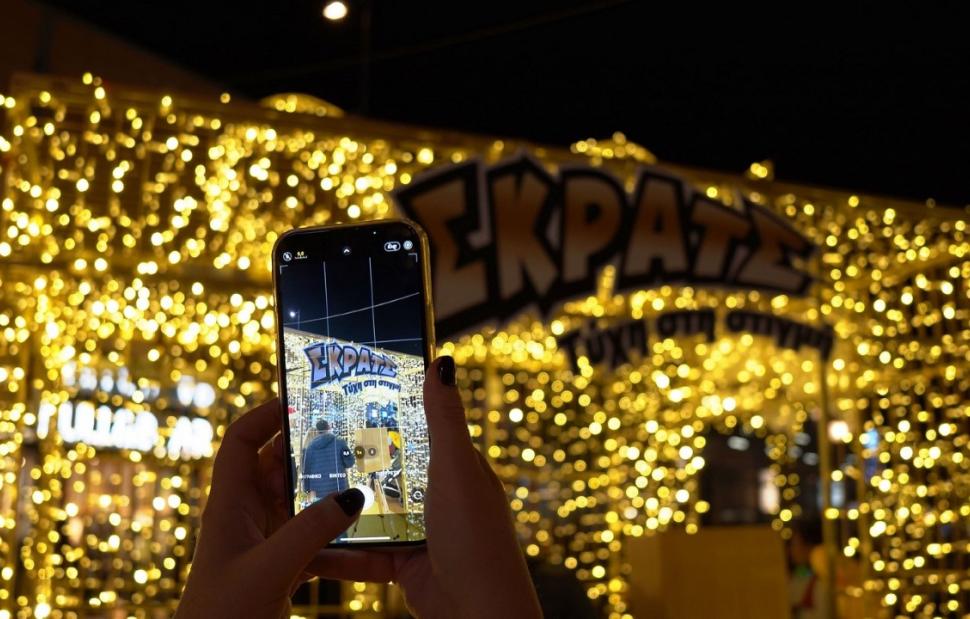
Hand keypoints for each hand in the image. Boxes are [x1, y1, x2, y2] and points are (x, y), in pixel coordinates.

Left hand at [175, 399, 365, 618]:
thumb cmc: (221, 616)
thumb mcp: (269, 568)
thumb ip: (310, 531)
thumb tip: (352, 497)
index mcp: (230, 505)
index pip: (242, 442)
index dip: (266, 415)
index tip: (303, 400)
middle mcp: (248, 518)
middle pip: (283, 469)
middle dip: (317, 455)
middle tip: (356, 438)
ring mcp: (266, 544)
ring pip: (307, 510)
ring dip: (338, 504)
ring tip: (376, 489)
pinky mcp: (283, 570)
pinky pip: (320, 548)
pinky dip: (347, 550)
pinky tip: (378, 555)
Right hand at [307, 357, 541, 618]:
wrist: (477, 611)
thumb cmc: (476, 537)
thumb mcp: (457, 470)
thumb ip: (445, 421)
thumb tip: (442, 362)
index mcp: (456, 468)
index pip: (420, 430)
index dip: (389, 412)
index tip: (349, 396)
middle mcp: (439, 497)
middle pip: (389, 470)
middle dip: (353, 458)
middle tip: (308, 440)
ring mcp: (421, 532)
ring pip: (370, 512)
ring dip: (338, 506)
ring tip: (296, 489)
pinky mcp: (403, 564)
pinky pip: (363, 554)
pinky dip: (336, 552)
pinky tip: (306, 544)